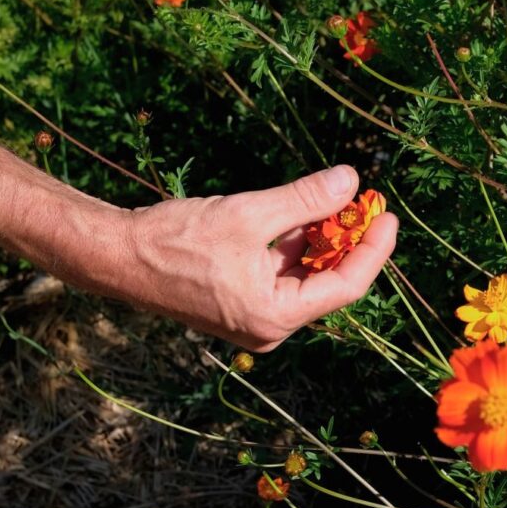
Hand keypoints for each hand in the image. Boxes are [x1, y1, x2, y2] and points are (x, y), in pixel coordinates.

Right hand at [125, 165, 397, 351]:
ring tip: (335, 201)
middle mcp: (270, 327)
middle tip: (363, 201)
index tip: (387, 215)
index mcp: (277, 316)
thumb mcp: (249, 214)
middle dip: (347, 241)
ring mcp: (255, 318)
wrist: (118, 257)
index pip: (346, 286)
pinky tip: (303, 216)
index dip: (373, 250)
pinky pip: (281, 276)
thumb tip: (350, 180)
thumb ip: (305, 200)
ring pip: (304, 277)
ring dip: (321, 241)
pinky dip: (295, 248)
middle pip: (327, 283)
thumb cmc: (177, 240)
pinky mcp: (241, 305)